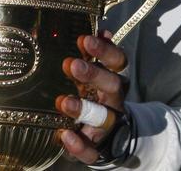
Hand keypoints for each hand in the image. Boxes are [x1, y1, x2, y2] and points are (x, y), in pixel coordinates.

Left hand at [55, 31, 128, 163]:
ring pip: (103, 117)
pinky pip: (92, 150)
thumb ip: (93, 55)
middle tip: (71, 64)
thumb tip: (99, 29)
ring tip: (63, 101)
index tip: (85, 40)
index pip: (117, 62)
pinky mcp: (97, 148)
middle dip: (93, 75)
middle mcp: (114, 101)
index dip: (104, 51)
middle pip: (112, 86)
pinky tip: (65, 136)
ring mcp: (108, 125)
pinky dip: (79, 145)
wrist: (109, 135)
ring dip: (83, 108)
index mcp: (114, 79)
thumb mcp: (93, 73)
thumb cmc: (93, 94)